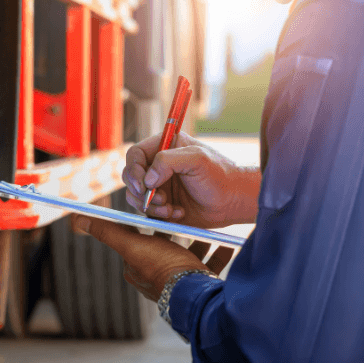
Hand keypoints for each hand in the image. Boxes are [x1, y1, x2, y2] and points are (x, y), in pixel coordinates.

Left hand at [72, 215, 210, 300]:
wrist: (194, 294)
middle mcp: (156, 277)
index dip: (152, 223)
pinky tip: (226, 244)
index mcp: (138, 267)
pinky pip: (208, 267)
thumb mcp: (132, 244)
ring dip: (200, 242)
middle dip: (180, 231)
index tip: (164, 209)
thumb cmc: (161, 267)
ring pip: (189, 256)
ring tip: (209, 229)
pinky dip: (216, 254)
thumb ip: (107, 231)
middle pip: (167, 246)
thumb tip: (78, 219)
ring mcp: (178, 282)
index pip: (142, 238)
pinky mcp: (199, 286)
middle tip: (190, 216)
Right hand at [122, 132, 260, 227]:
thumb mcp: (197, 159)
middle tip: (160, 199)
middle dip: (140, 191)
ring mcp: (159, 186)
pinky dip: (159, 215)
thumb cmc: (220, 175)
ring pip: (136, 196)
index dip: (134, 170)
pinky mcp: (162, 204)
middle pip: (130, 176)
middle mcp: (158, 166)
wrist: (233, 202)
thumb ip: (168, 161)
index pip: (135, 155)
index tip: (143, 185)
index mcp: (165, 147)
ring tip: (170, 208)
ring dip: (150, 206)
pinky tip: (178, 213)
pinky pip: (148, 211)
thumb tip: (147, 179)